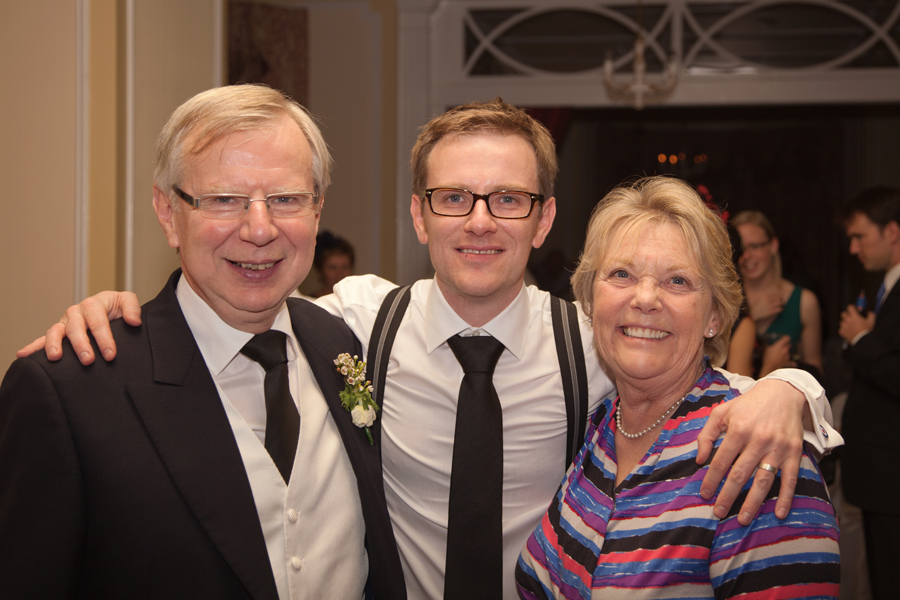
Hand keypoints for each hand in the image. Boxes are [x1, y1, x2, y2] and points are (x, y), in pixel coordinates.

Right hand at [15, 291, 141, 364]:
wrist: (110, 311)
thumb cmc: (118, 308)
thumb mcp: (126, 302)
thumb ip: (131, 307)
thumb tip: (134, 321)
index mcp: (94, 304)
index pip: (98, 321)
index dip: (104, 338)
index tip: (110, 354)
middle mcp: (76, 312)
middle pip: (76, 328)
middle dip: (82, 345)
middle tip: (89, 360)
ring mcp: (65, 323)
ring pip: (56, 332)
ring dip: (54, 345)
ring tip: (55, 357)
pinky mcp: (58, 333)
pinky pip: (43, 339)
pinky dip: (33, 346)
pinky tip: (22, 354)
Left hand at [695, 379, 805, 525]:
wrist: (783, 393)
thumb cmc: (748, 405)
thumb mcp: (722, 412)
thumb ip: (707, 434)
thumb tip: (700, 459)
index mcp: (738, 429)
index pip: (721, 461)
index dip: (712, 479)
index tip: (705, 494)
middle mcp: (758, 439)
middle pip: (741, 474)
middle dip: (728, 495)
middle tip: (719, 513)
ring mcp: (778, 447)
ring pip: (764, 480)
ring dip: (753, 502)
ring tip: (743, 519)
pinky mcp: (794, 452)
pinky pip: (790, 478)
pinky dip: (786, 497)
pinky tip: (778, 513)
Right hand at [750, 292, 783, 321]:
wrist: (751, 314)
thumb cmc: (753, 307)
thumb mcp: (758, 300)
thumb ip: (763, 297)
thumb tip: (768, 296)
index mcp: (764, 297)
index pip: (776, 294)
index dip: (779, 296)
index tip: (780, 298)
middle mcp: (768, 300)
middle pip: (779, 299)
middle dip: (781, 300)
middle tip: (781, 302)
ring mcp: (769, 306)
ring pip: (780, 303)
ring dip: (781, 305)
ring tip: (780, 306)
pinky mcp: (771, 311)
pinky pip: (779, 309)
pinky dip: (780, 309)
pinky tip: (779, 310)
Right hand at [758, 335, 792, 376]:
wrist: (770, 367)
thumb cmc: (767, 357)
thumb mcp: (766, 349)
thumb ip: (766, 344)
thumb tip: (764, 341)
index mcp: (780, 345)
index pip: (787, 338)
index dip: (786, 338)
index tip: (784, 338)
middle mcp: (785, 349)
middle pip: (788, 345)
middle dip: (785, 345)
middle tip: (781, 346)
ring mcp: (787, 356)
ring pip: (788, 352)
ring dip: (786, 352)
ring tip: (780, 354)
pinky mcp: (787, 361)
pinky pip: (790, 362)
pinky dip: (792, 362)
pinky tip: (795, 364)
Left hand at [839, 304, 874, 342]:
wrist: (862, 341)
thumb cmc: (867, 330)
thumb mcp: (872, 321)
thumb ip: (870, 314)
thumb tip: (868, 312)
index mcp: (854, 316)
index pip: (849, 307)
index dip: (852, 307)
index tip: (854, 309)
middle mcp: (847, 319)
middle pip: (843, 313)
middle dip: (847, 314)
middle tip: (851, 318)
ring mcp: (843, 326)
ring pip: (842, 321)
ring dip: (846, 322)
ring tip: (851, 326)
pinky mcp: (841, 331)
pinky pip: (841, 328)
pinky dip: (844, 329)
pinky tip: (849, 332)